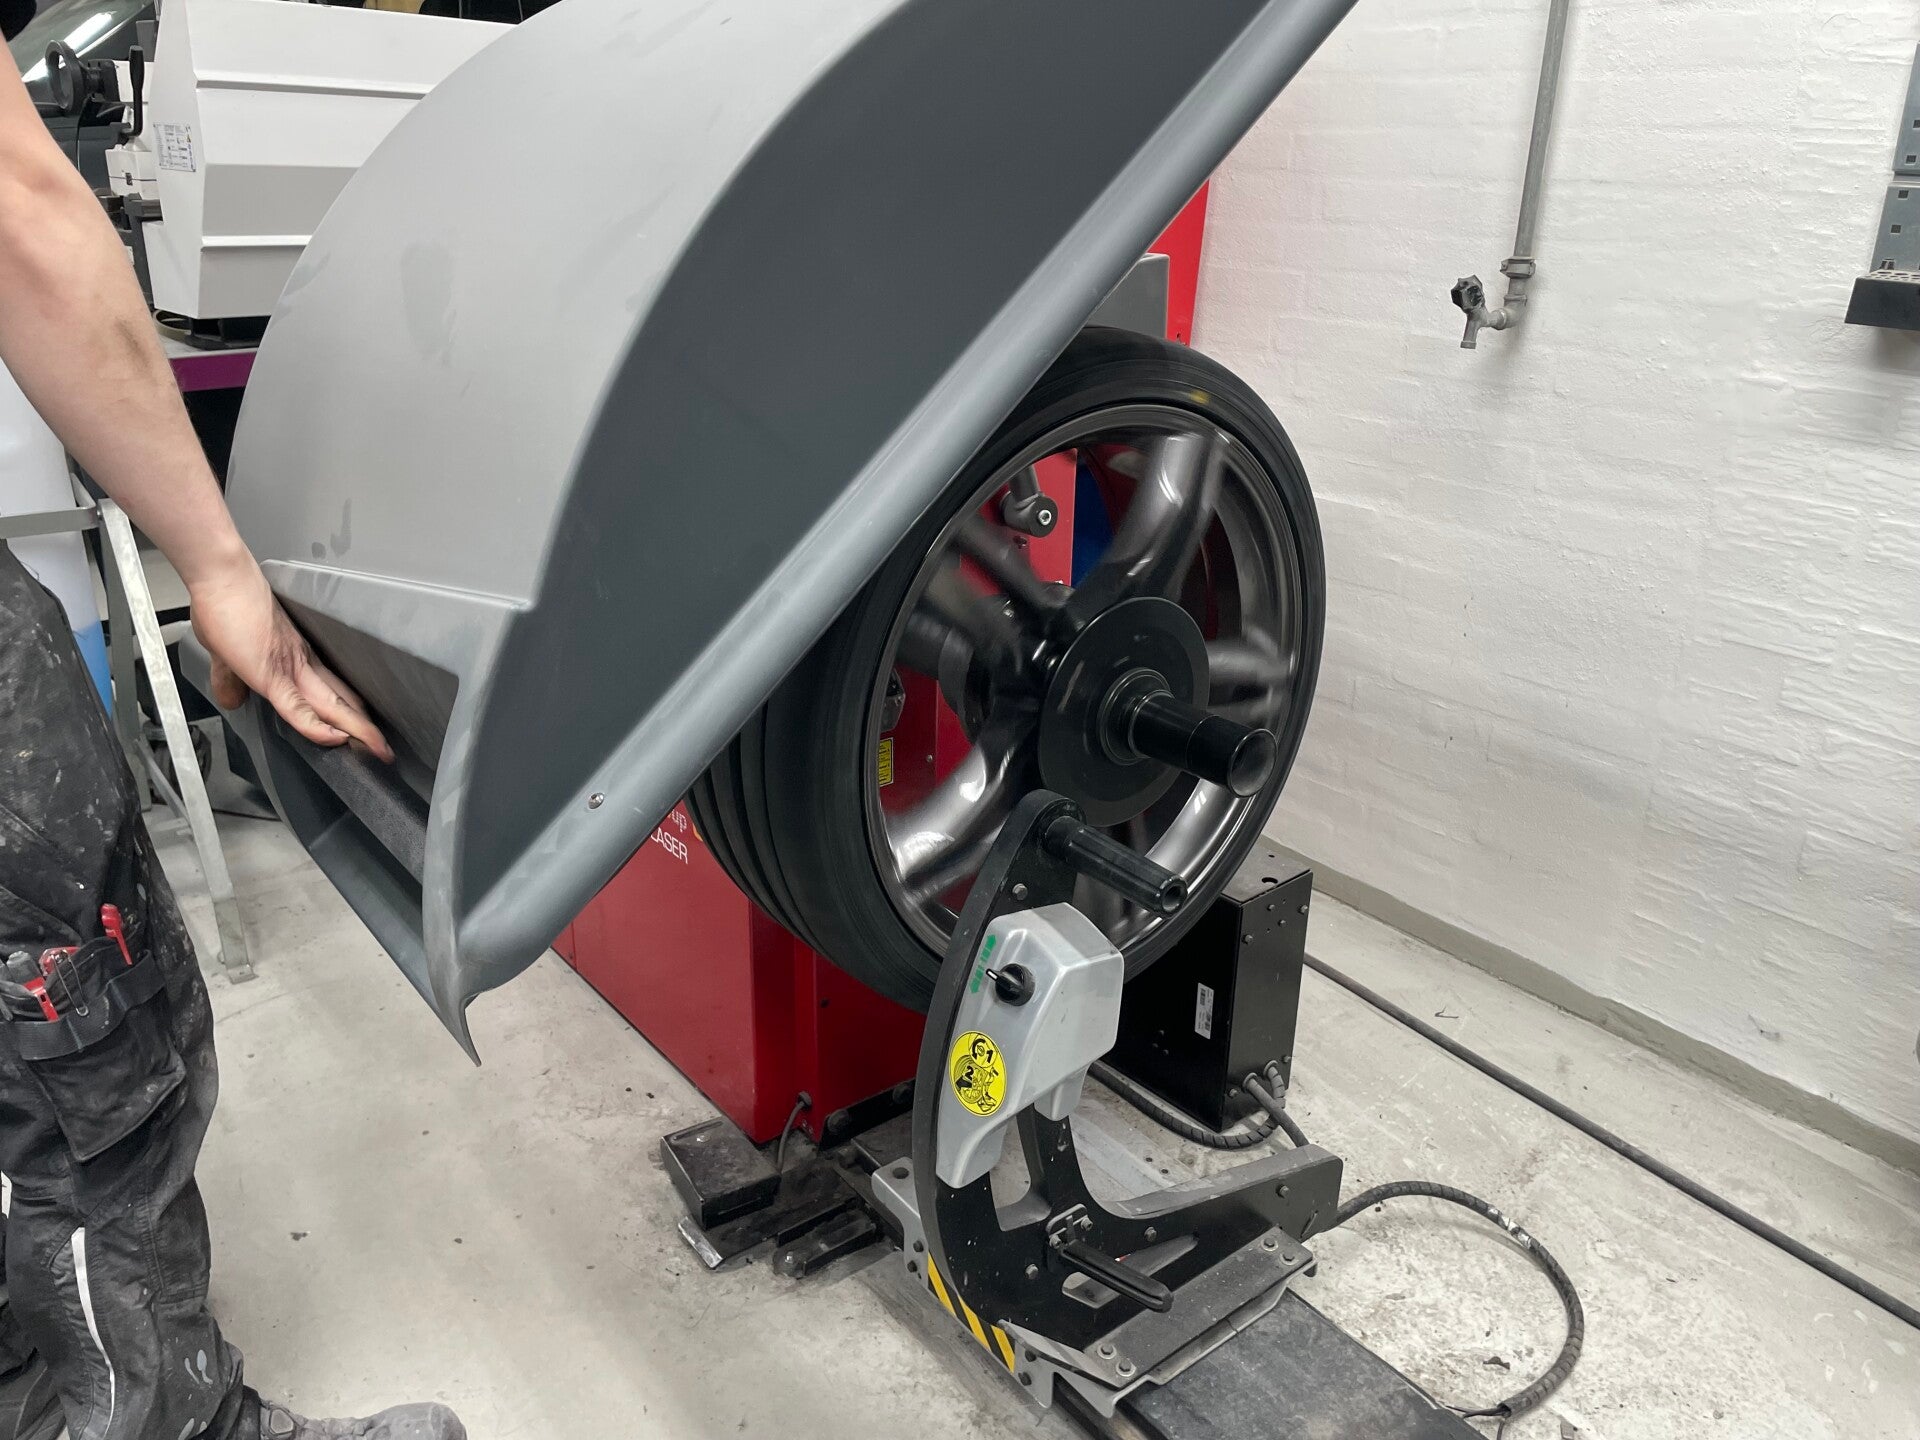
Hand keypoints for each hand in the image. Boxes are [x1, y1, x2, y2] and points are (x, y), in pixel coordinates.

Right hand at [189, 558, 393, 761]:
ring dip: (356, 730)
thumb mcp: (225, 651)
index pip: (328, 690)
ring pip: (331, 706)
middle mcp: (299, 663)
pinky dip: (317, 727)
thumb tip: (232, 700)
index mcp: (293, 658)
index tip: (361, 729)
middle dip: (363, 727)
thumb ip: (231, 678)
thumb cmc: (222, 603)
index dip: (346, 712)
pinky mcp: (271, 674)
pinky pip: (298, 708)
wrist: (221, 578)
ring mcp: (289, 669)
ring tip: (379, 750)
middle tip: (385, 748)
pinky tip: (336, 739)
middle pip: (340, 700)